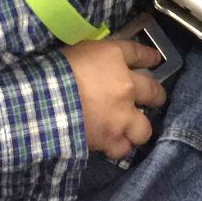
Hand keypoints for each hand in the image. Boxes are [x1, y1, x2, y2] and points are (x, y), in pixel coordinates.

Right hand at [62, 39, 165, 159]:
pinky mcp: (111, 140)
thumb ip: (94, 58)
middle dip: (156, 96)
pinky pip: (122, 149)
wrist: (46, 99)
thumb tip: (98, 63)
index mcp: (114, 58)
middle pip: (154, 92)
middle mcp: (126, 86)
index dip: (149, 57)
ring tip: (128, 129)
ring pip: (144, 129)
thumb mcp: (76, 52)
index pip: (138, 53)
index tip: (155, 59)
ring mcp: (122, 116)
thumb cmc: (56, 69)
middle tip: (153, 99)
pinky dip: (117, 147)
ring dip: (136, 128)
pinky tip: (110, 144)